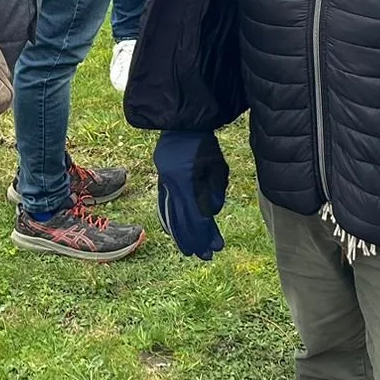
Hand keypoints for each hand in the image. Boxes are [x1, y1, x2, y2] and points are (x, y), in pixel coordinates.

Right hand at [154, 131, 228, 259]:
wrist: (181, 122)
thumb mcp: (217, 165)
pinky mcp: (162, 181)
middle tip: (206, 256)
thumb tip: (211, 213)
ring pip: (172, 216)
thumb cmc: (205, 142)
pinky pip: (164, 206)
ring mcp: (165, 183)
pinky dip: (168, 221)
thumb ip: (215, 190)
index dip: (207, 233)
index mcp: (187, 181)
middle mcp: (172, 185)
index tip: (217, 247)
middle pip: (184, 220)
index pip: (198, 215)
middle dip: (195, 240)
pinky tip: (173, 233)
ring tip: (190, 251)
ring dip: (181, 235)